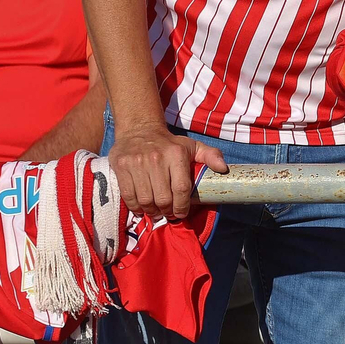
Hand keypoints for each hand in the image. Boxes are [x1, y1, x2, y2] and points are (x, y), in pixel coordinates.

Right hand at [108, 126, 228, 218]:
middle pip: (163, 198)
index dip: (182, 206)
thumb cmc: (169, 143)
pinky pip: (129, 196)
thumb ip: (210, 155)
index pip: (181, 188)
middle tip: (168, 213)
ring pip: (145, 200)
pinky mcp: (121, 166)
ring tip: (156, 211)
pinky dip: (136, 207)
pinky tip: (142, 207)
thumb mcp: (192, 146)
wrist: (139, 129)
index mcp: (176, 154)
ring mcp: (136, 162)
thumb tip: (223, 168)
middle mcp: (156, 158)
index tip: (181, 213)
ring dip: (152, 211)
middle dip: (167, 211)